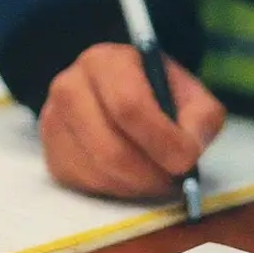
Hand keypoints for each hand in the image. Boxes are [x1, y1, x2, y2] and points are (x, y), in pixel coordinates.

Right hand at [38, 43, 225, 198]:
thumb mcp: (191, 95)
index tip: (186, 160)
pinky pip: (86, 185)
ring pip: (98, 171)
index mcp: (106, 61)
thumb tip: (188, 153)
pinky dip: (118, 190)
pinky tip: (135, 177)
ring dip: (137, 185)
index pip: (129, 105)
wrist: (121, 95)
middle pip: (110, 147)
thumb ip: (200, 118)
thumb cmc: (160, 94)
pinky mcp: (53, 154)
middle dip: (150, 173)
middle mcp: (70, 86)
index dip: (161, 140)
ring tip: (158, 178)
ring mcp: (54, 122)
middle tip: (174, 181)